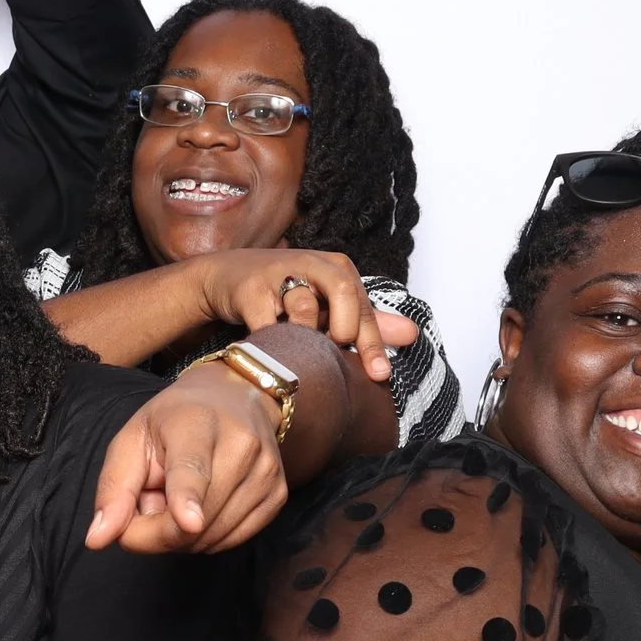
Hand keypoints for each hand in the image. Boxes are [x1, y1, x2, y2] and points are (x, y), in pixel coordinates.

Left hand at [87, 362, 288, 553]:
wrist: (237, 399)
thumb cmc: (174, 422)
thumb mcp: (132, 441)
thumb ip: (114, 491)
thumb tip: (98, 539)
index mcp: (196, 423)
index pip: (191, 468)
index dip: (187, 498)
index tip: (188, 522)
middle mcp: (241, 445)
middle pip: (196, 518)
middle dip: (157, 530)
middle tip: (149, 501)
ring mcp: (266, 471)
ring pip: (212, 537)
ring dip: (182, 534)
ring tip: (178, 497)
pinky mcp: (277, 494)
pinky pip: (232, 540)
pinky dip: (207, 537)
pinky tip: (201, 508)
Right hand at [188, 248, 416, 383]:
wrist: (227, 277)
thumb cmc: (285, 292)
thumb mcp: (328, 303)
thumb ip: (369, 321)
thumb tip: (413, 334)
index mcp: (338, 268)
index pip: (365, 307)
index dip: (374, 343)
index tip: (379, 375)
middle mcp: (312, 264)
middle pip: (343, 293)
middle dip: (344, 328)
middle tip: (333, 349)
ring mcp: (279, 275)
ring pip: (303, 307)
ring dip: (304, 334)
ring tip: (298, 347)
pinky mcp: (250, 291)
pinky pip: (267, 324)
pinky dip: (273, 342)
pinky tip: (272, 353)